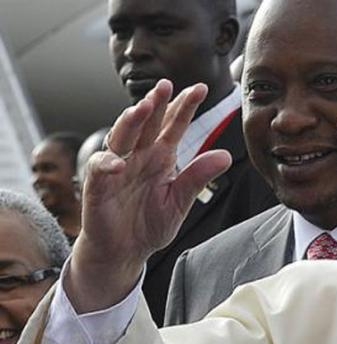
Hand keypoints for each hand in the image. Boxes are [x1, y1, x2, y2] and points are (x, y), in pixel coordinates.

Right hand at [67, 80, 231, 312]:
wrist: (126, 252)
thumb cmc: (150, 224)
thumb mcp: (180, 201)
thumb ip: (198, 177)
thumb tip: (226, 155)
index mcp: (161, 157)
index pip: (174, 125)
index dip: (184, 107)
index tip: (199, 89)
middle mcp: (139, 156)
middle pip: (147, 124)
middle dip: (156, 104)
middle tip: (166, 86)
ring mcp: (117, 169)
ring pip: (122, 138)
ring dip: (131, 122)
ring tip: (142, 108)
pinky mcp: (98, 187)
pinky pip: (99, 171)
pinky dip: (107, 164)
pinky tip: (117, 163)